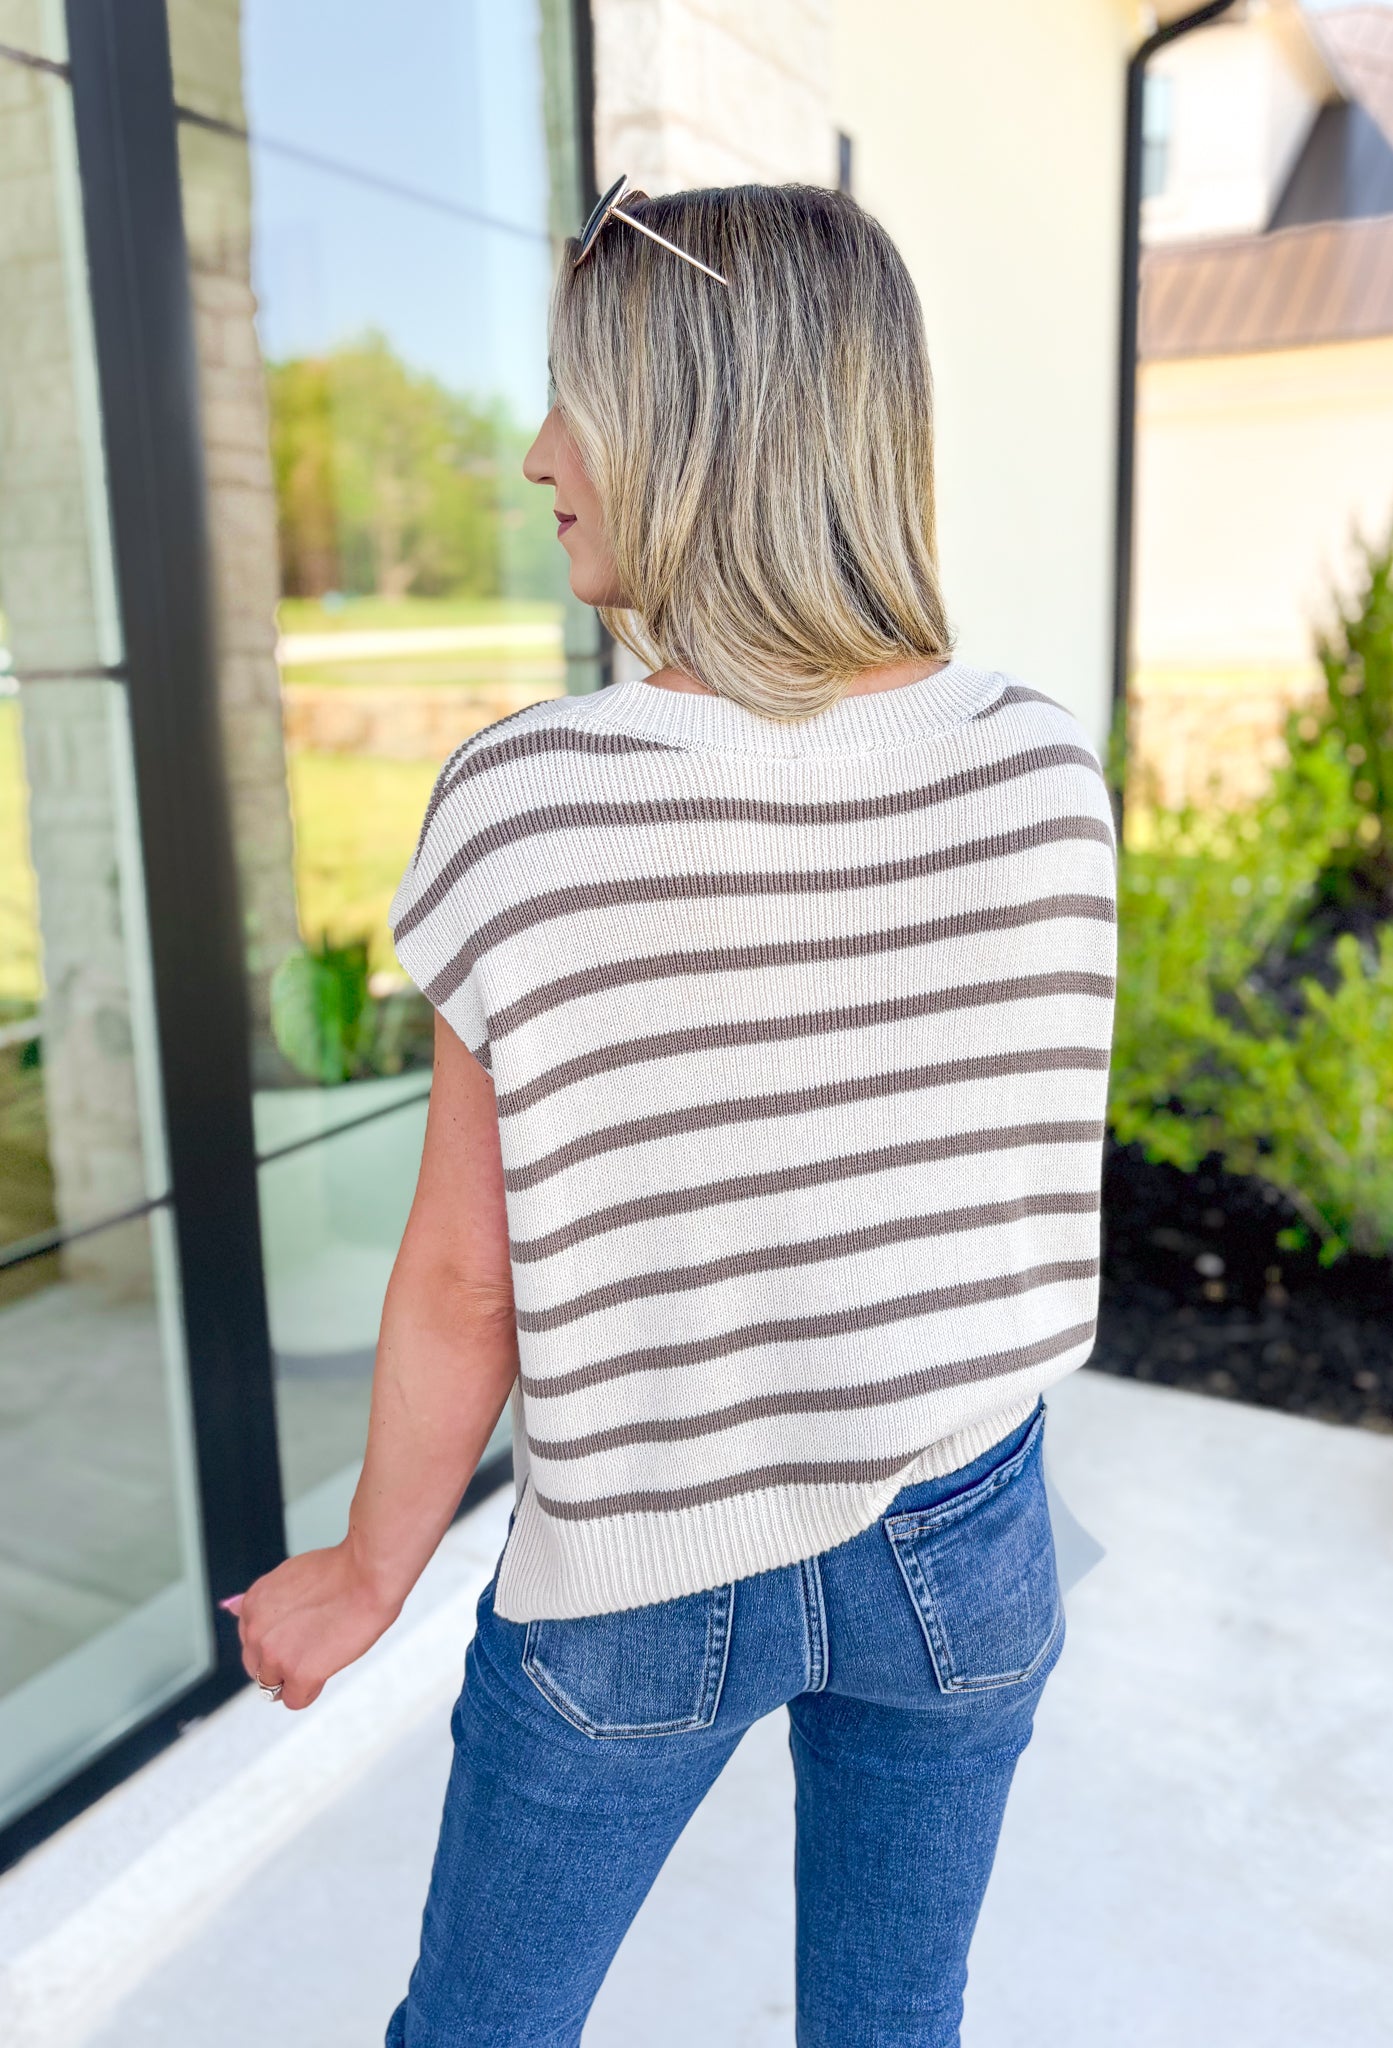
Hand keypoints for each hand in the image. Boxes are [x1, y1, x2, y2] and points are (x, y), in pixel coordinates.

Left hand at [221, 1542, 402, 1710]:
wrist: (368, 1574)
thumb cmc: (340, 1571)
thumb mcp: (288, 1576)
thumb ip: (262, 1601)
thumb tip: (229, 1607)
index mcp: (252, 1604)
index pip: (251, 1642)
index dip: (279, 1640)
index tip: (300, 1632)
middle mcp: (256, 1631)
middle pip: (258, 1667)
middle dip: (282, 1661)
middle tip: (313, 1644)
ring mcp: (275, 1655)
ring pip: (273, 1687)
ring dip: (294, 1677)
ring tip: (322, 1655)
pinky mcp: (299, 1674)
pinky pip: (294, 1700)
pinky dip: (310, 1691)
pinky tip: (326, 1670)